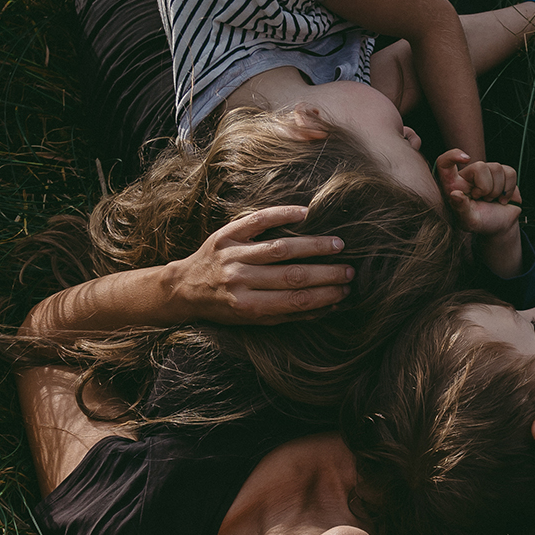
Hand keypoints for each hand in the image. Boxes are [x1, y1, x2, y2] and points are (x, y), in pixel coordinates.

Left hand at [168, 205, 352, 323]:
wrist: (184, 287)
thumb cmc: (224, 306)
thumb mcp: (252, 320)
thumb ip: (287, 313)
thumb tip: (326, 308)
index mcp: (247, 306)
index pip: (294, 300)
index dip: (323, 296)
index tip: (345, 291)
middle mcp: (239, 280)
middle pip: (292, 276)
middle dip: (326, 274)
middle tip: (350, 270)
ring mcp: (233, 254)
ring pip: (280, 248)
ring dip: (312, 246)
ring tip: (337, 245)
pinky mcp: (227, 234)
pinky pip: (258, 220)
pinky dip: (282, 215)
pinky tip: (305, 214)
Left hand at [436, 149, 521, 236]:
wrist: (500, 226)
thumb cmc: (481, 222)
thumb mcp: (468, 221)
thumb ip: (461, 208)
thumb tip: (454, 194)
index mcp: (455, 185)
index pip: (444, 163)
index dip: (452, 156)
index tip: (466, 159)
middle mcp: (469, 175)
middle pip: (480, 166)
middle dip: (486, 188)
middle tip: (484, 200)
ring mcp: (487, 172)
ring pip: (496, 168)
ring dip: (498, 190)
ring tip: (493, 200)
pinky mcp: (503, 173)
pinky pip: (510, 172)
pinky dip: (509, 189)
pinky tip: (503, 198)